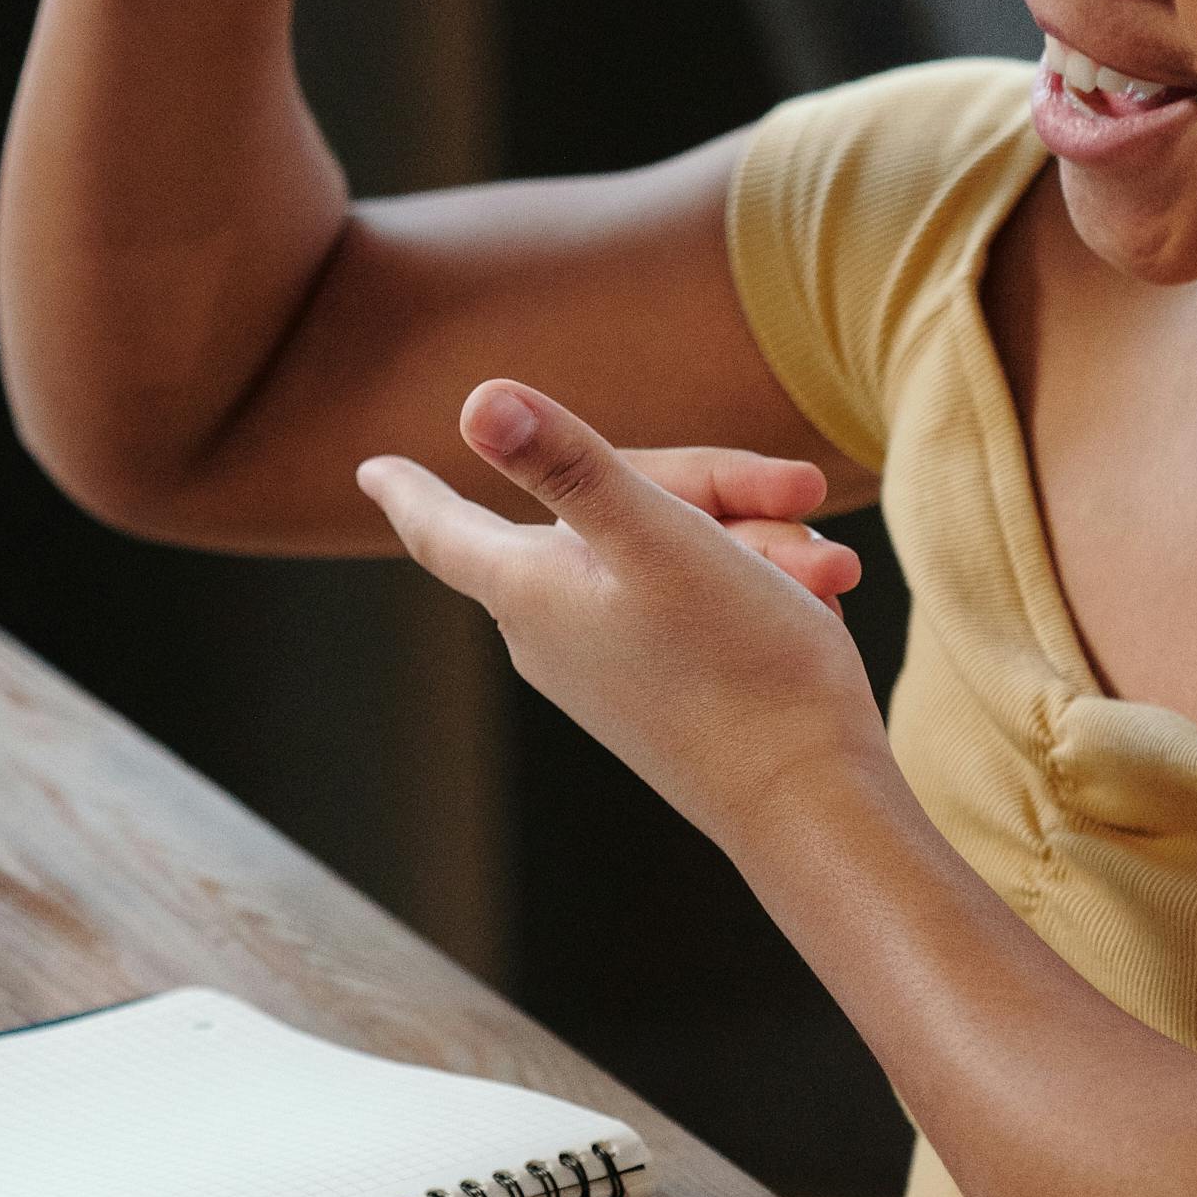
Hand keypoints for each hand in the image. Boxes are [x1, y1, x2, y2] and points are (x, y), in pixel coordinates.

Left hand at [360, 382, 894, 852]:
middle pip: (609, 503)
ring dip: (757, 541)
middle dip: (717, 490)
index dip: (410, 489)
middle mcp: (552, 628)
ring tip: (825, 571)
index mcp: (528, 590)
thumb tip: (476, 400)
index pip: (442, 528)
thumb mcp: (657, 535)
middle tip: (800, 492)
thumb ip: (566, 462)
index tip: (371, 469)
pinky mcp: (663, 684)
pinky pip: (700, 594)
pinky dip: (760, 582)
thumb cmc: (738, 664)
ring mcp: (609, 659)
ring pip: (673, 544)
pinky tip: (816, 597)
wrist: (813, 797)